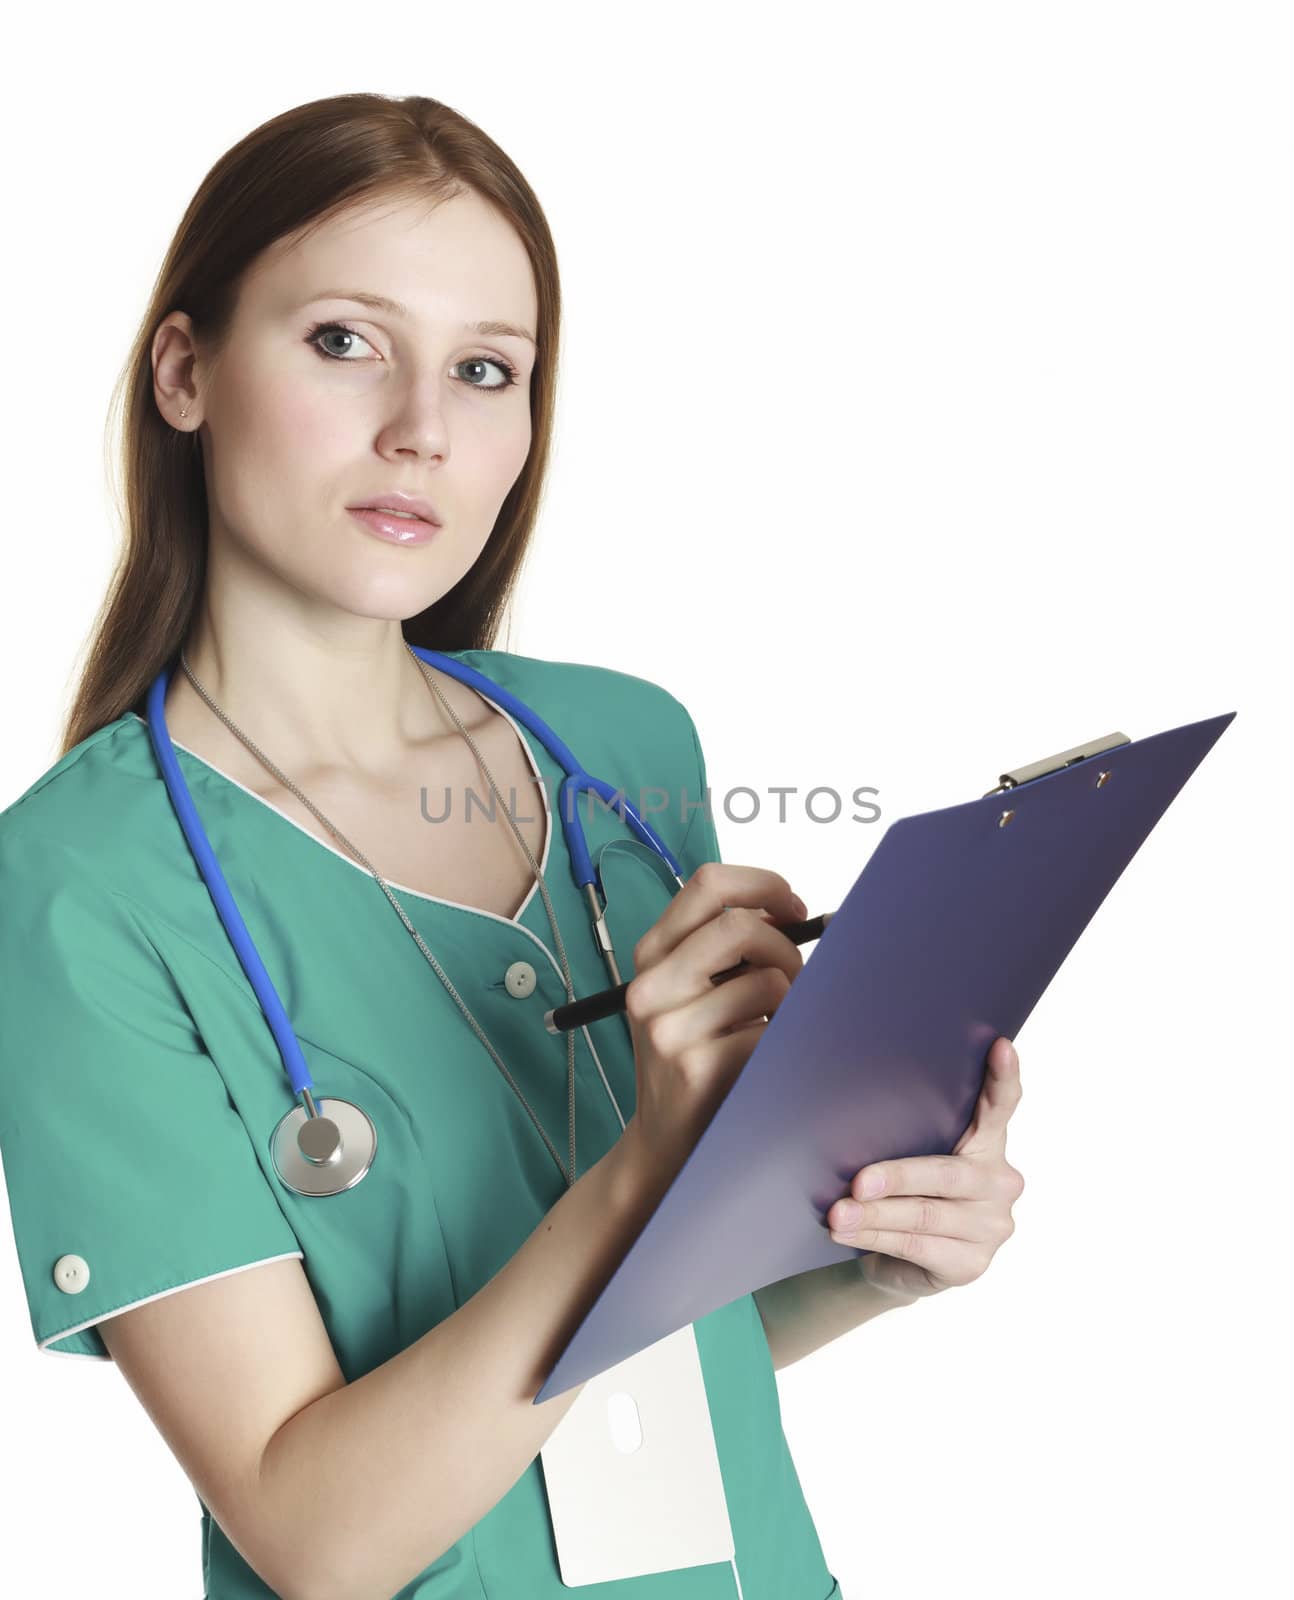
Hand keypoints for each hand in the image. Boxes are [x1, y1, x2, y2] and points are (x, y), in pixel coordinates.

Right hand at [622, 861, 805, 1187]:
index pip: (707, 884)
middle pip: (740, 926)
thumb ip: (724, 950)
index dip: (763, 885)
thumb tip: (789, 911)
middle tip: (794, 976)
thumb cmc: (692, 1056)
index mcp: (650, 953)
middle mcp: (651, 985)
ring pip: (766, 981)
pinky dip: (782, 1039)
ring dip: (789, 1002)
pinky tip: (764, 1057)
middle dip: (786, 946)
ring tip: (773, 1026)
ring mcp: (669, 1028)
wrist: (661, 1142)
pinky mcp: (696, 1067)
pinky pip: (769, 1031)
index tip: (793, 907)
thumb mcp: (689, 992)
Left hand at [825, 1036, 1025, 1299]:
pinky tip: (846, 1233)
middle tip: (857, 1181)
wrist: (902, 1258)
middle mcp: (1001, 1181)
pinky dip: (875, 1239)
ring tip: (837, 1214)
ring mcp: (992, 1225)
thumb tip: (853, 1107)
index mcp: (988, 1141)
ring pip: (924, 1216)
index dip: (1003, 1077)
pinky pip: (917, 1246)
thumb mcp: (910, 1152)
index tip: (998, 1046)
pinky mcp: (972, 1264)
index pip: (1001, 1106)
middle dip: (897, 1178)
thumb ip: (908, 1132)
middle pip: (947, 1175)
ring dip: (874, 1216)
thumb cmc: (903, 1188)